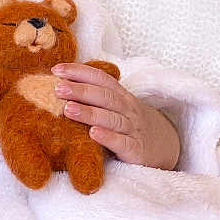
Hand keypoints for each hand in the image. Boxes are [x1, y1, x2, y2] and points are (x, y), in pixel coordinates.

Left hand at [52, 63, 181, 170]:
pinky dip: (108, 137)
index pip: (101, 78)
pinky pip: (121, 142)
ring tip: (67, 109)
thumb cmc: (128, 125)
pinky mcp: (134, 150)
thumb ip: (94, 97)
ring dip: (88, 113)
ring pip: (111, 118)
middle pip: (104, 96)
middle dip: (80, 91)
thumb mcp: (115, 107)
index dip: (80, 72)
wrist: (162, 147)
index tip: (57, 70)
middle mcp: (127, 109)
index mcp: (120, 96)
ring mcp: (132, 129)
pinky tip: (93, 133)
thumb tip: (59, 85)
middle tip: (58, 88)